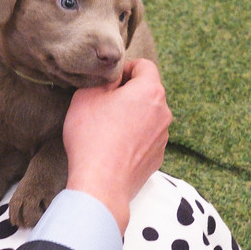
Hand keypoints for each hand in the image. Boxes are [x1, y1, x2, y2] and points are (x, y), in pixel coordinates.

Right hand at [62, 58, 169, 232]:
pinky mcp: (157, 157)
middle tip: (104, 103)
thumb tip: (112, 80)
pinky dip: (134, 137)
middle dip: (128, 93)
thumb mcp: (86, 96)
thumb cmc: (92, 138)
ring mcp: (162, 137)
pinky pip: (147, 137)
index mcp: (150, 91)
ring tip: (108, 127)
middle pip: (148, 91)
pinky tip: (115, 146)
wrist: (101, 184)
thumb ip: (102, 80)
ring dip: (132, 115)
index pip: (144, 65)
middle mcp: (163, 112)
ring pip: (148, 115)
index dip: (125, 68)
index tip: (110, 81)